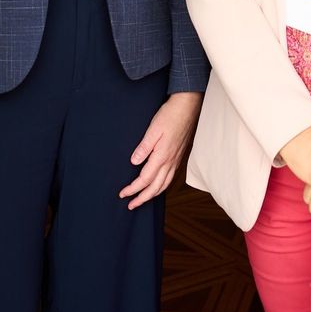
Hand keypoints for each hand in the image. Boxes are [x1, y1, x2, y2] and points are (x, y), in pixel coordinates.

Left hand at [119, 91, 202, 209]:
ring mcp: (176, 160)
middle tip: (131, 205)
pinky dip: (162, 186)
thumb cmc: (170, 115)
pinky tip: (157, 185)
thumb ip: (144, 147)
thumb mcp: (153, 129)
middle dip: (142, 198)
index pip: (145, 179)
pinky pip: (170, 178)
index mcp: (162, 156)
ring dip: (152, 195)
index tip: (123, 194)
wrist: (187, 107)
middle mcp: (170, 161)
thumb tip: (134, 162)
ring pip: (164, 185)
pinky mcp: (179, 157)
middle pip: (155, 188)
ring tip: (142, 199)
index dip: (133, 189)